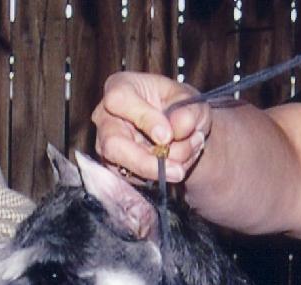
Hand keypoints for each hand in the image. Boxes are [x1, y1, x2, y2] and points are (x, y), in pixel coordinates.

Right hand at [91, 72, 211, 183]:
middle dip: (147, 162)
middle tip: (178, 171)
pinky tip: (183, 163)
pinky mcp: (120, 170)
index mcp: (120, 87)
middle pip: (113, 145)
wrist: (185, 130)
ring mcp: (110, 147)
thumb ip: (188, 112)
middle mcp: (107, 119)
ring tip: (193, 150)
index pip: (118, 101)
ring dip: (166, 168)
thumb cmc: (182, 106)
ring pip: (129, 167)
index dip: (144, 119)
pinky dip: (166, 176)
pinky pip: (140, 180)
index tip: (168, 135)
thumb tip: (179, 127)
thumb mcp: (192, 101)